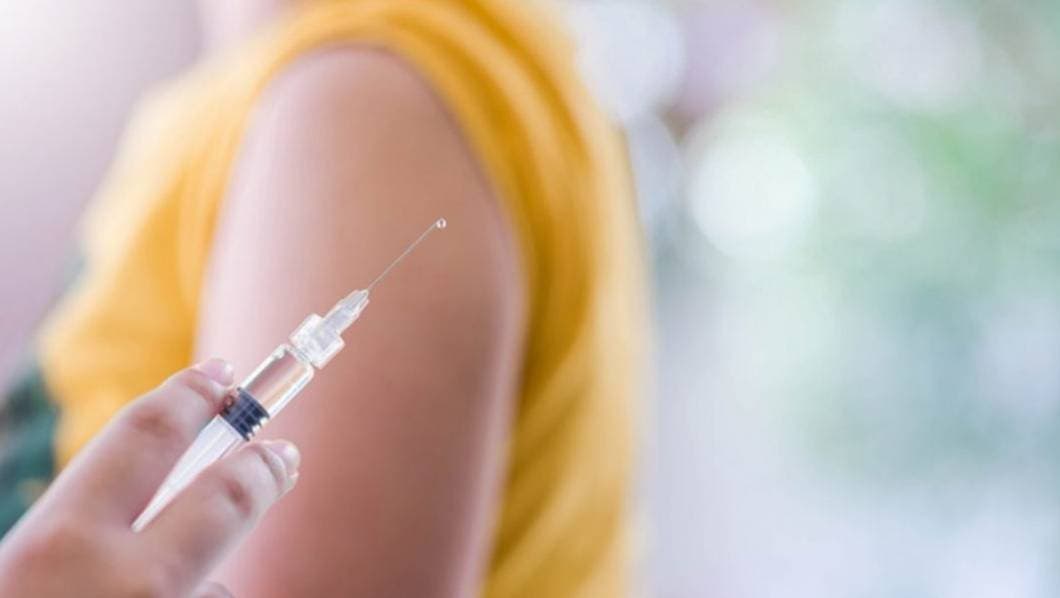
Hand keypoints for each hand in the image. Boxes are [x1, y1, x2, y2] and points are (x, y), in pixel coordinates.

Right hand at [0, 359, 299, 597]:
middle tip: (283, 454)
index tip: (222, 374)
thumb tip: (164, 490)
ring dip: (199, 590)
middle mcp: (127, 587)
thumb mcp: (23, 573)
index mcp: (56, 553)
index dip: (188, 396)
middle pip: (229, 496)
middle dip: (262, 468)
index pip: (145, 439)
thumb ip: (79, 539)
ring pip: (215, 587)